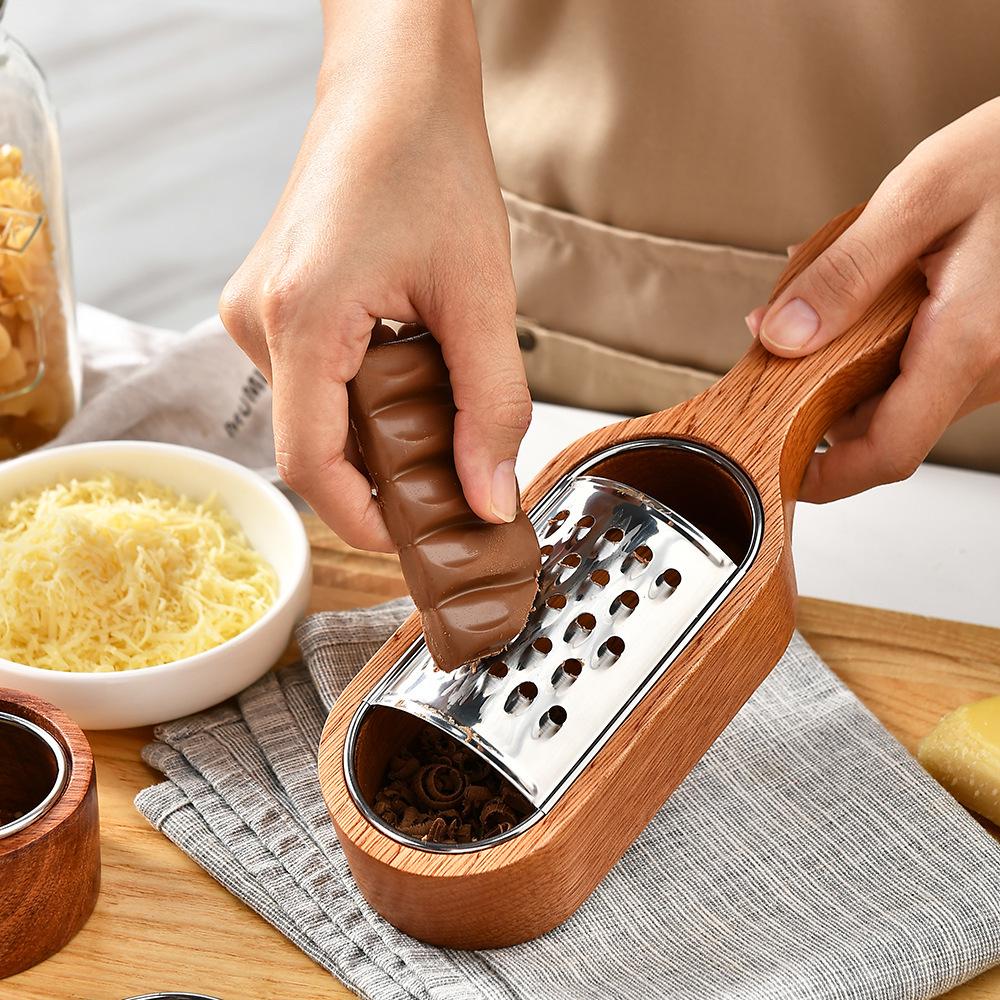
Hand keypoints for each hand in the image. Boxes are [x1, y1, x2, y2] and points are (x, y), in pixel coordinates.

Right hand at [219, 1, 529, 550]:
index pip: (312, 464)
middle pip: (312, 445)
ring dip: (373, 437)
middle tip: (449, 491)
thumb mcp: (481, 296)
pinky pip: (309, 381)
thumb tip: (488, 496)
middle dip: (380, 480)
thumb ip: (490, 406)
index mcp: (300, 319)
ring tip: (438, 427)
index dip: (363, 519)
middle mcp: (257, 319)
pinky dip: (358, 401)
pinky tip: (407, 384)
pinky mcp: (270, 303)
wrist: (393, 88)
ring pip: (311, 415)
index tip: (413, 543)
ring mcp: (255, 311)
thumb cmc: (429, 162)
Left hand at [747, 97, 999, 502]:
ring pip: (902, 395)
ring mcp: (996, 359)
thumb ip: (846, 272)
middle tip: (777, 342)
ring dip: (847, 364)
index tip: (784, 476)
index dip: (830, 478)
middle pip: (885, 423)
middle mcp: (989, 365)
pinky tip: (866, 290)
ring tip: (821, 297)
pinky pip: (925, 365)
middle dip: (820, 396)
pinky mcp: (994, 343)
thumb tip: (782, 336)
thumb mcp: (920, 197)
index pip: (890, 451)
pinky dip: (880, 343)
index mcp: (967, 342)